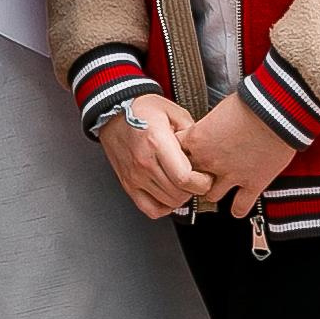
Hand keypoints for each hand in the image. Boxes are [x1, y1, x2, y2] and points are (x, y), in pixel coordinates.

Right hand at [97, 93, 209, 219]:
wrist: (113, 112)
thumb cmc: (142, 110)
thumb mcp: (173, 111)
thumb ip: (192, 131)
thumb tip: (205, 149)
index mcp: (157, 142)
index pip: (184, 178)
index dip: (201, 183)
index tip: (206, 177)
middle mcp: (144, 162)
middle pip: (178, 193)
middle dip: (194, 190)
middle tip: (197, 179)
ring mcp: (134, 176)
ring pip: (167, 203)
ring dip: (181, 197)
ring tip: (183, 184)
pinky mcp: (128, 184)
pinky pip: (150, 209)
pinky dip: (164, 207)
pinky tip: (169, 195)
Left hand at [181, 88, 296, 211]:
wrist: (276, 109)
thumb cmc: (250, 102)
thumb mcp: (219, 109)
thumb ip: (208, 126)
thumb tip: (209, 129)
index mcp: (197, 139)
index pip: (173, 154)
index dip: (178, 155)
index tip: (182, 155)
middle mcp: (210, 160)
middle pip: (188, 178)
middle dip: (192, 176)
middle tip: (198, 172)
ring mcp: (231, 175)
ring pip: (210, 196)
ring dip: (212, 191)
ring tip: (216, 187)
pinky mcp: (253, 183)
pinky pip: (240, 206)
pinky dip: (238, 208)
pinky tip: (236, 208)